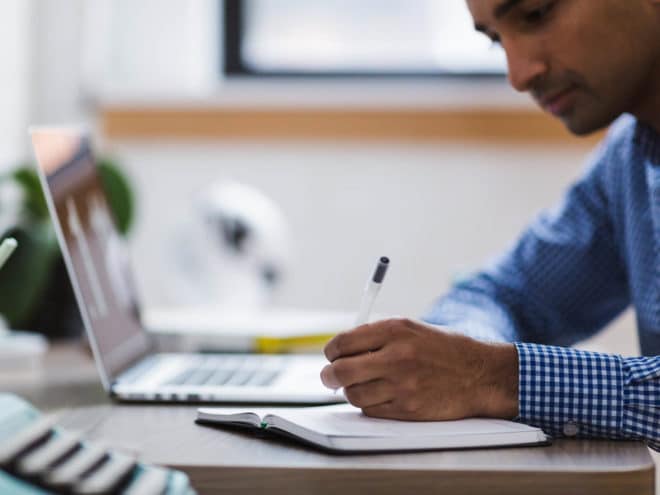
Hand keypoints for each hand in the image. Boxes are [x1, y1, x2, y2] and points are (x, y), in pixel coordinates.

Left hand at [321, 318, 518, 420]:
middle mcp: (396, 356)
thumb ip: (376, 336)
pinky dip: (369, 404)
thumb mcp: (411, 329)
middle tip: (330, 377)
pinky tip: (380, 395)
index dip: (331, 351)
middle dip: (329, 375)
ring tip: (362, 385)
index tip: (332, 355)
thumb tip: (340, 350)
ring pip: (353, 394)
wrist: (480, 374)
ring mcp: (402, 385)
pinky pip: (370, 410)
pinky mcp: (407, 409)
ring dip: (351, 391)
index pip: (343, 342)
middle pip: (340, 371)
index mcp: (395, 330)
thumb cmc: (443, 349)